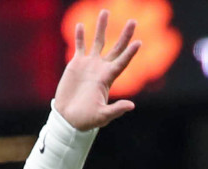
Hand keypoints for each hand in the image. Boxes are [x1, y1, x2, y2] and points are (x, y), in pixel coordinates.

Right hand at [54, 10, 141, 131]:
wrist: (68, 117)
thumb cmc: (86, 119)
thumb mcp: (102, 116)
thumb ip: (115, 110)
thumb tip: (131, 106)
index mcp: (108, 79)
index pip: (122, 62)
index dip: (130, 53)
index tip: (139, 42)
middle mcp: (101, 69)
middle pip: (116, 48)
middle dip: (124, 35)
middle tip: (133, 20)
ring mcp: (89, 65)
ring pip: (98, 42)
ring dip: (101, 27)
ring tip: (105, 11)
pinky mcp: (76, 64)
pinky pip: (79, 46)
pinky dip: (80, 36)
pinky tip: (81, 25)